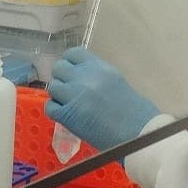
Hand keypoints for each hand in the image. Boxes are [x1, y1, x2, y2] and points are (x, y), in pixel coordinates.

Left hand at [45, 47, 161, 149]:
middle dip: (63, 78)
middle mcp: (84, 77)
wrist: (138, 133)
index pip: (73, 54)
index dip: (69, 63)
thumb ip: (96, 75)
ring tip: (71, 104)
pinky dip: (56, 110)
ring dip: (59, 95)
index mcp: (99, 67)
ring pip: (53, 87)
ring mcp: (74, 95)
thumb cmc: (135, 110)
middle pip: (59, 68)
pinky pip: (50, 107)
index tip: (72, 71)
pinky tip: (67, 115)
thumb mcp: (115, 81)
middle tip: (70, 90)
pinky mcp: (67, 115)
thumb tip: (79, 76)